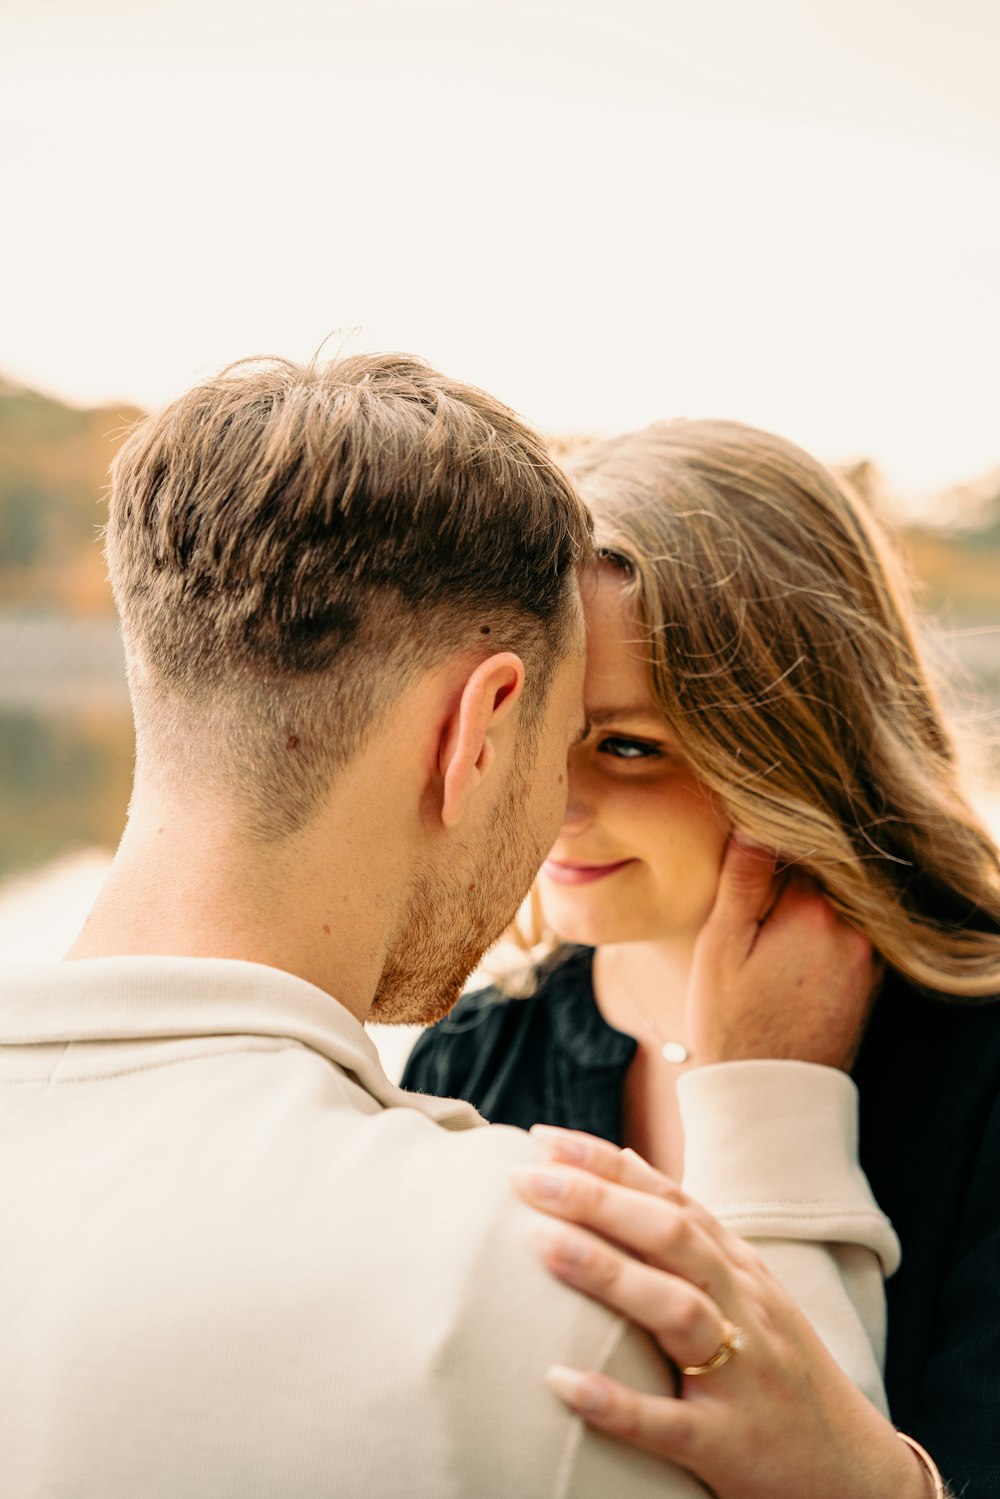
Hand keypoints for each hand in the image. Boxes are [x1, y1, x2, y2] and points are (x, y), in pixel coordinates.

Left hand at [513, 1128, 928, 1498]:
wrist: (855, 1474)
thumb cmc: (779, 1371)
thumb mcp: (747, 1290)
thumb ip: (689, 1232)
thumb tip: (621, 1158)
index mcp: (740, 1268)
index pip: (670, 1198)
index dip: (606, 1164)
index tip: (542, 1138)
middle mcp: (744, 1308)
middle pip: (671, 1236)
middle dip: (597, 1200)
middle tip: (524, 1178)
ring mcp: (741, 1375)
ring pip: (677, 1310)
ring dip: (608, 1273)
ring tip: (541, 1245)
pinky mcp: (729, 1446)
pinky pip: (670, 1423)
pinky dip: (616, 1402)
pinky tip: (561, 1381)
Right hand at [688, 838, 880, 1069]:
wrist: (768, 1096)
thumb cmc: (731, 1023)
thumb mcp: (720, 947)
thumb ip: (742, 882)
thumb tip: (754, 825)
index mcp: (813, 912)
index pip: (792, 852)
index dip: (761, 865)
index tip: (741, 890)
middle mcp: (853, 929)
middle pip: (818, 880)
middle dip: (786, 891)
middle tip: (753, 931)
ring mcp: (868, 958)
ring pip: (834, 910)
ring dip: (806, 917)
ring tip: (770, 955)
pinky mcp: (871, 982)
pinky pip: (847, 939)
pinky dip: (822, 942)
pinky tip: (792, 971)